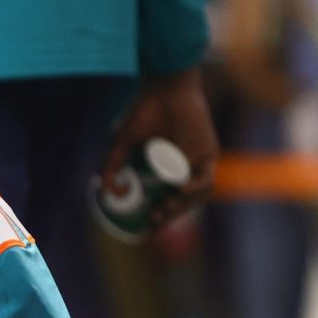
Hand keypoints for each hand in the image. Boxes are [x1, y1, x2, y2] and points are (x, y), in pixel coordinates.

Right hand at [102, 69, 217, 228]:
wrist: (165, 90)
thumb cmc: (144, 112)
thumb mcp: (121, 145)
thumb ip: (111, 168)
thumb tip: (108, 193)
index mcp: (166, 170)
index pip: (166, 201)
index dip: (158, 218)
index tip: (145, 227)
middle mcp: (185, 169)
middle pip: (182, 204)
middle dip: (169, 217)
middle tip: (153, 219)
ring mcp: (198, 163)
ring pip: (196, 197)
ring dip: (182, 208)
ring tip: (164, 207)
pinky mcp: (209, 154)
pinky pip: (206, 180)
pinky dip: (195, 190)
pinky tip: (181, 192)